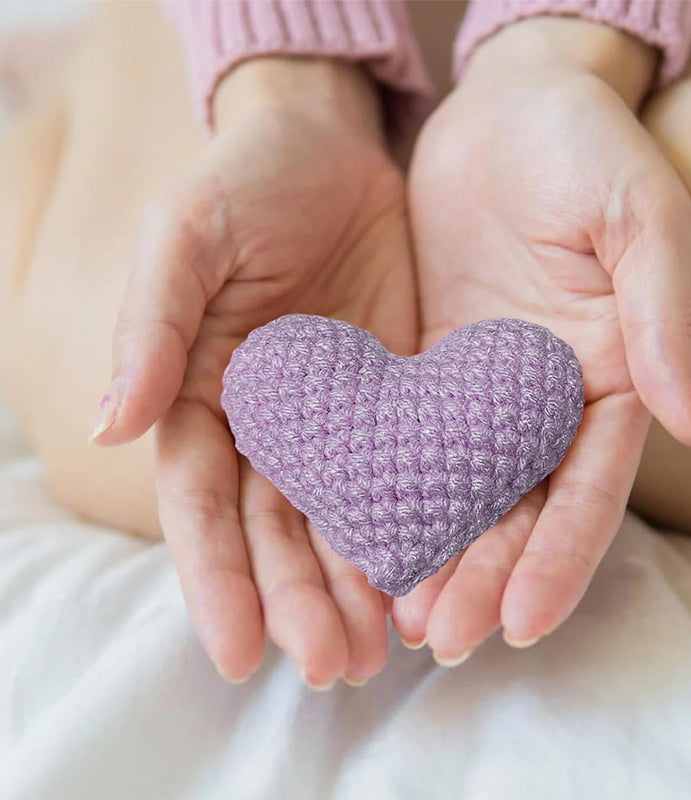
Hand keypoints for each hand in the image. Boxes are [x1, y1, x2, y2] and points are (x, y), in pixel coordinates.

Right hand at [93, 58, 416, 685]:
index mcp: (202, 396)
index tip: (240, 652)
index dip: (216, 579)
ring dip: (358, 586)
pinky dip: (416, 527)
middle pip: (277, 531)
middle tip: (332, 666)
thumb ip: (152, 326)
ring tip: (381, 650)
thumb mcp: (187, 237)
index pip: (203, 505)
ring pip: (342, 520)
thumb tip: (113, 425)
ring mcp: (338, 419)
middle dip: (300, 599)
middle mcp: (268, 424)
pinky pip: (408, 474)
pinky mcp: (400, 402)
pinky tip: (433, 575)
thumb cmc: (248, 182)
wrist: (333, 148)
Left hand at [395, 19, 690, 661]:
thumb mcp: (639, 218)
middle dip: (483, 575)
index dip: (560, 558)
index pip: (589, 487)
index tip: (521, 624)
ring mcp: (484, 390)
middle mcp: (546, 399)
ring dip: (433, 552)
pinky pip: (407, 439)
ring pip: (459, 489)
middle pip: (518, 507)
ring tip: (397, 617)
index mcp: (609, 377)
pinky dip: (388, 489)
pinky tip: (358, 536)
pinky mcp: (429, 368)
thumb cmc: (586, 148)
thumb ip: (663, 319)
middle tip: (440, 639)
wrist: (508, 110)